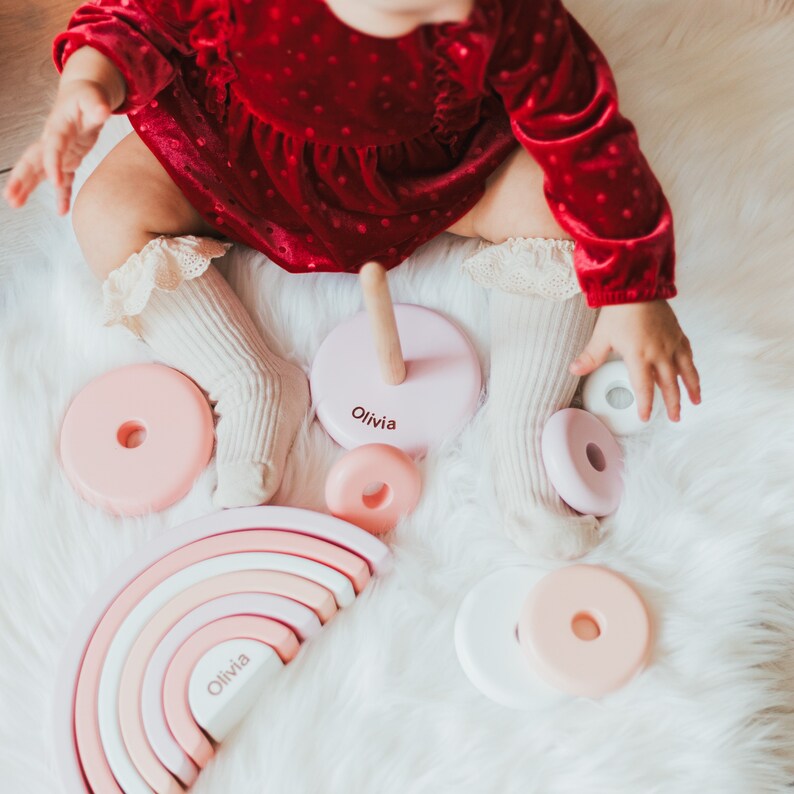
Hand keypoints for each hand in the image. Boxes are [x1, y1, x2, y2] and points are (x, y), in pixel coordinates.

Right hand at [3, 79, 111, 214]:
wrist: (83, 95)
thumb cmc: (88, 96)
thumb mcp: (93, 97)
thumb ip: (96, 105)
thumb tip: (102, 111)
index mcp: (58, 127)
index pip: (53, 147)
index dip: (53, 163)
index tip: (54, 182)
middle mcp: (52, 140)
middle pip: (34, 160)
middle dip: (22, 179)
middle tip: (11, 197)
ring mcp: (58, 152)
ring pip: (39, 171)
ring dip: (28, 188)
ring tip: (15, 204)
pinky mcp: (67, 159)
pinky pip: (63, 180)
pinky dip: (62, 195)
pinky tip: (62, 212)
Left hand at [569, 299, 700, 422]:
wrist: (637, 286)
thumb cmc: (619, 310)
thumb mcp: (601, 336)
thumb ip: (590, 357)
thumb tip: (574, 370)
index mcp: (639, 355)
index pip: (643, 387)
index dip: (645, 405)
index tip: (645, 418)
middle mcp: (659, 352)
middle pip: (669, 384)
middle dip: (672, 403)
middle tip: (675, 418)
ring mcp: (671, 343)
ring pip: (685, 371)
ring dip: (691, 388)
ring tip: (695, 401)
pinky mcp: (678, 333)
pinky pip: (688, 354)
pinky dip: (690, 366)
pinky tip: (691, 373)